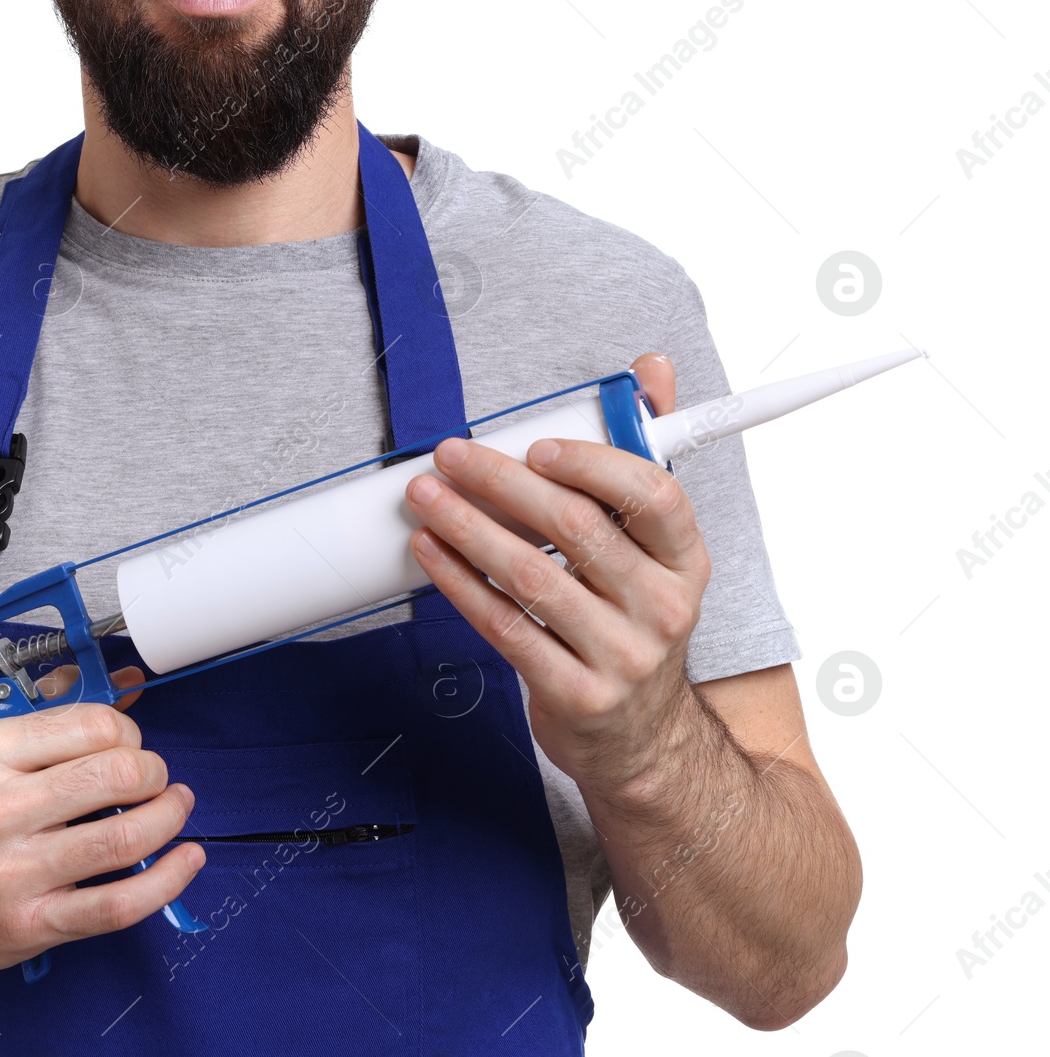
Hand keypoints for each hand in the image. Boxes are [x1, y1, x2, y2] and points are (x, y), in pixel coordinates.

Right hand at [0, 688, 202, 974]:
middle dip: (152, 769)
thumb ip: (37, 723)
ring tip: (175, 806)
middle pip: (115, 775)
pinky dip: (165, 882)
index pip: (88, 725)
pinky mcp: (27, 924)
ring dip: (168, 816)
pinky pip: (115, 906)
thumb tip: (116, 694)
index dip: (126, 729)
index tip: (128, 740)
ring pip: (123, 838)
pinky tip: (185, 860)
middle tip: (153, 775)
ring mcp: (13, 873)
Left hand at [405, 353, 711, 789]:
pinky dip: (460, 585)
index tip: (534, 445)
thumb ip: (646, 457)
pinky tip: (431, 554)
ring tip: (425, 497)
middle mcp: (661, 607)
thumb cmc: (632, 623)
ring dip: (468, 528)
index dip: (591, 462)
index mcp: (685, 559)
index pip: (653, 494)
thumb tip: (652, 369)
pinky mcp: (575, 695)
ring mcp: (620, 656)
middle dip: (502, 483)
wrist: (642, 741)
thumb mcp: (656, 549)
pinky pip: (505, 627)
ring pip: (531, 576)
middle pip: (576, 528)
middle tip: (451, 456)